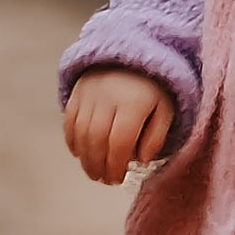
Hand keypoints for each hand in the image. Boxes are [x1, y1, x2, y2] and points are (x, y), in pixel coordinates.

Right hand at [63, 68, 178, 184]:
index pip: (120, 141)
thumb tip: (141, 160)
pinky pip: (69, 121)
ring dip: (85, 158)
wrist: (132, 55)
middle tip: (104, 180)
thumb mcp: (165, 110)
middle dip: (99, 165)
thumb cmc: (151, 89)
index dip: (117, 165)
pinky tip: (79, 154)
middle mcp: (108, 97)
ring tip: (93, 172)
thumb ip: (156, 136)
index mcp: (134, 103)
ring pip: (81, 133)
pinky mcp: (77, 92)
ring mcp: (89, 94)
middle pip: (97, 139)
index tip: (119, 179)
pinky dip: (72, 141)